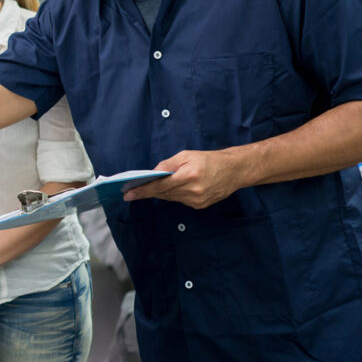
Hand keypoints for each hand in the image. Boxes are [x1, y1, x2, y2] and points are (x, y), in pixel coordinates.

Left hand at [124, 148, 244, 208]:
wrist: (234, 171)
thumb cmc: (209, 159)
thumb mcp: (186, 155)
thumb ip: (168, 164)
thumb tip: (152, 173)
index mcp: (188, 175)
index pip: (159, 185)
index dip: (142, 190)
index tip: (128, 194)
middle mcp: (192, 190)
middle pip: (163, 193)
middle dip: (147, 191)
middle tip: (132, 191)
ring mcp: (197, 200)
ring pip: (170, 198)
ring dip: (160, 193)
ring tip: (148, 188)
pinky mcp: (200, 205)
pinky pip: (180, 201)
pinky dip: (173, 195)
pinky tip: (171, 189)